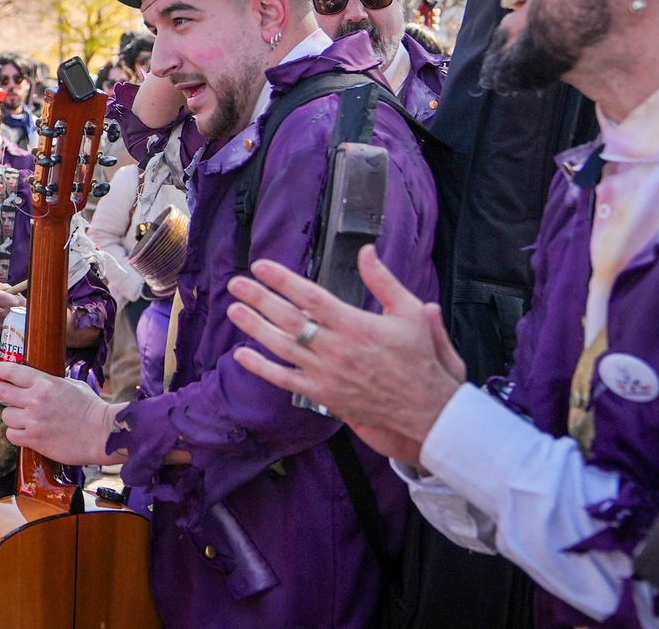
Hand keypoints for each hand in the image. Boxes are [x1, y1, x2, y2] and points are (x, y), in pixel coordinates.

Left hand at [0, 361, 121, 465]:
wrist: (102, 434)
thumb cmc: (92, 409)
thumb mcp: (72, 385)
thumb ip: (53, 383)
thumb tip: (41, 383)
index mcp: (45, 383)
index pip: (12, 372)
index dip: (0, 370)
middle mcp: (35, 400)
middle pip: (1, 391)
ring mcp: (33, 421)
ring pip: (5, 416)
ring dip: (11, 416)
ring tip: (19, 417)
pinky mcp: (34, 440)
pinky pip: (12, 435)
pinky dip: (15, 434)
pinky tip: (23, 432)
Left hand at [226, 245, 463, 463]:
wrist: (424, 407)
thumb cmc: (417, 358)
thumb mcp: (409, 311)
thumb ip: (383, 280)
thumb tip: (366, 250)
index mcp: (356, 324)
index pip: (310, 297)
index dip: (282, 280)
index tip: (260, 266)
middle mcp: (336, 348)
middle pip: (289, 319)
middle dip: (259, 298)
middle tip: (236, 283)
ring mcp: (326, 374)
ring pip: (282, 347)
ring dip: (254, 327)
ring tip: (233, 310)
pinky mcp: (322, 395)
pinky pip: (285, 380)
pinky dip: (261, 368)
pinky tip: (241, 355)